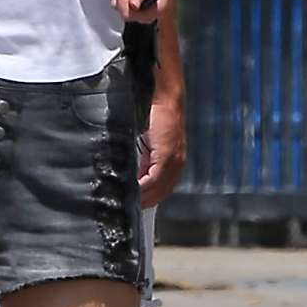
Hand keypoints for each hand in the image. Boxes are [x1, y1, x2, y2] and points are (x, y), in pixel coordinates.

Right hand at [138, 92, 185, 207]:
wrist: (164, 97)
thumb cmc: (156, 114)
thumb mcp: (149, 142)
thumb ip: (144, 159)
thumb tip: (133, 174)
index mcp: (173, 161)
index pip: (162, 187)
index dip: (149, 198)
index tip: (135, 204)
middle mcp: (177, 163)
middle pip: (161, 192)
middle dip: (146, 201)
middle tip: (129, 209)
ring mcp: (174, 160)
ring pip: (159, 188)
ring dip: (144, 197)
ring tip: (129, 203)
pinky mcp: (167, 155)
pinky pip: (155, 177)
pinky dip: (143, 186)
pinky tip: (134, 191)